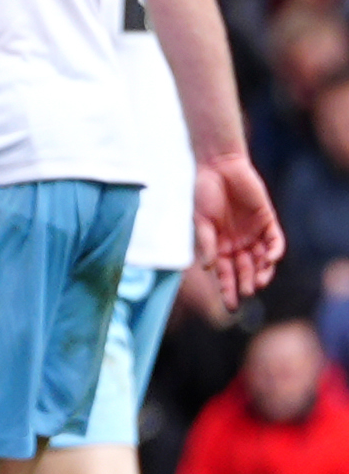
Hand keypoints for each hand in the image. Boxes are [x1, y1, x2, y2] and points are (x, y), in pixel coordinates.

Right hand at [193, 152, 285, 308]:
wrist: (218, 166)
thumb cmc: (203, 192)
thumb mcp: (200, 220)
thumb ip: (205, 242)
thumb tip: (207, 267)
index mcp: (218, 246)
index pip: (225, 274)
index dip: (227, 290)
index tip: (230, 307)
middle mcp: (237, 243)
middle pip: (245, 270)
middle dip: (245, 284)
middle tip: (246, 293)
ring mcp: (253, 233)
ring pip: (261, 260)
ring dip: (262, 272)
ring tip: (259, 282)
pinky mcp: (267, 221)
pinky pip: (274, 242)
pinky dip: (273, 252)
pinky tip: (269, 260)